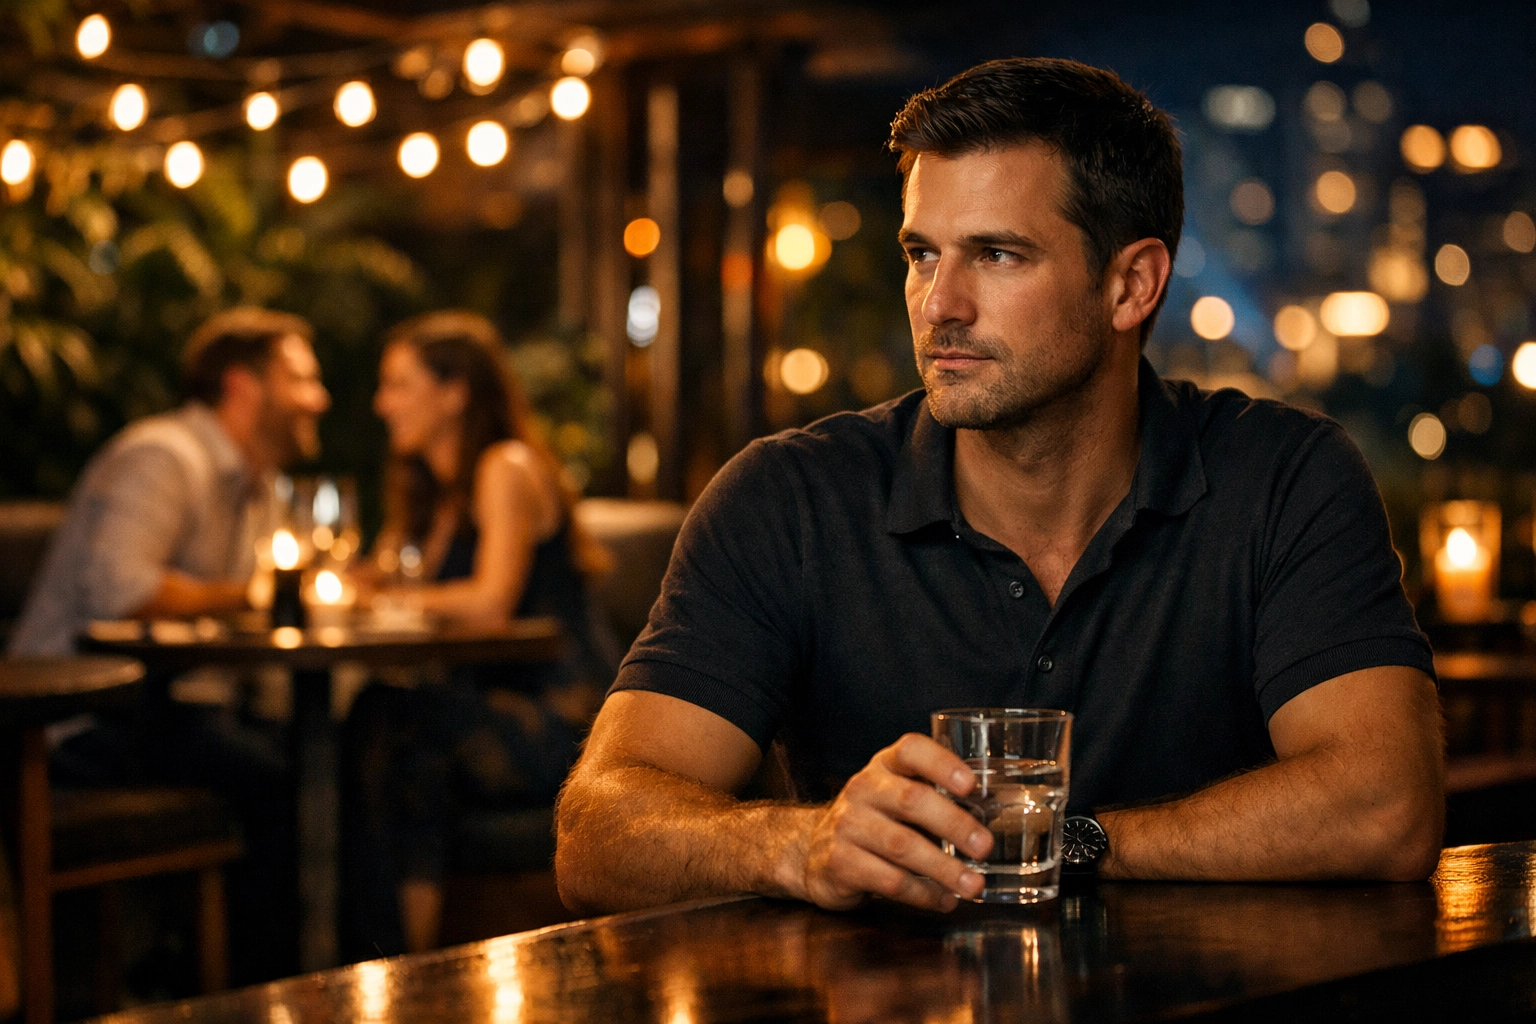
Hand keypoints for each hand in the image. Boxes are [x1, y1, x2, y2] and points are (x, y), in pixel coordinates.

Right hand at [799, 733, 993, 911]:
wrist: (813, 848)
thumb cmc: (874, 818)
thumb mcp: (897, 794)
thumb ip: (937, 796)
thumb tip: (998, 809)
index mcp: (884, 766)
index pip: (910, 750)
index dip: (941, 763)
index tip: (970, 784)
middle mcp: (864, 789)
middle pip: (911, 800)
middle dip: (954, 824)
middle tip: (985, 846)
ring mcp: (848, 826)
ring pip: (901, 846)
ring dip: (943, 868)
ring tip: (973, 884)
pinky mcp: (841, 863)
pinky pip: (889, 880)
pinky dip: (923, 894)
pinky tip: (944, 900)